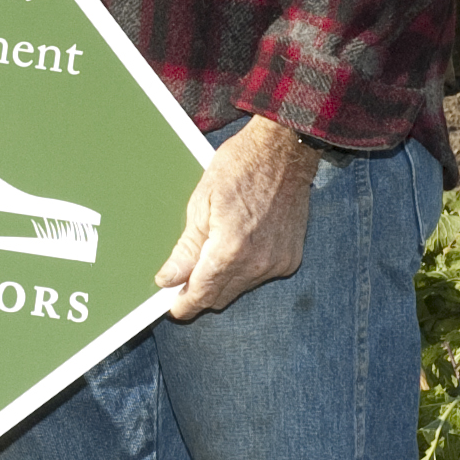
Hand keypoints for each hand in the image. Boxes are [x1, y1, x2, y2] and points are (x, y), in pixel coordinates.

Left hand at [154, 118, 317, 318]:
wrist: (283, 152)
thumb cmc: (239, 168)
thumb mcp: (201, 204)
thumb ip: (186, 249)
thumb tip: (168, 279)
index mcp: (230, 250)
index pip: (201, 294)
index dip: (183, 305)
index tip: (172, 306)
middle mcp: (257, 264)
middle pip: (219, 298)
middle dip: (200, 292)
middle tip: (184, 277)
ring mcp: (277, 263)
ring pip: (239, 289)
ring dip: (222, 280)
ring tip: (214, 249)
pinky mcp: (290, 258)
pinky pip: (259, 277)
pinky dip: (245, 269)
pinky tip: (240, 243)